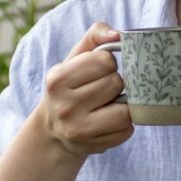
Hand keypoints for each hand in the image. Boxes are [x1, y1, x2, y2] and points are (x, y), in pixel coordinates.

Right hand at [36, 23, 134, 158]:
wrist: (53, 130)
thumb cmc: (70, 86)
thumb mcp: (74, 58)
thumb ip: (95, 36)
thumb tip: (118, 34)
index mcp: (57, 79)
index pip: (104, 60)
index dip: (107, 63)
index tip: (98, 70)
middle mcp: (64, 106)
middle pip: (116, 83)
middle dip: (115, 83)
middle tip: (102, 89)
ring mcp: (78, 129)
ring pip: (125, 110)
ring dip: (123, 105)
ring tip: (109, 104)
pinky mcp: (93, 146)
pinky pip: (128, 130)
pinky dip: (124, 124)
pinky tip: (109, 121)